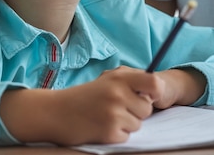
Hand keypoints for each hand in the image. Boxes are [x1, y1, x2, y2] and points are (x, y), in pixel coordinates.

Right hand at [0, 66, 160, 145]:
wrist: (56, 112)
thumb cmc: (83, 97)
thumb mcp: (106, 80)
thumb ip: (129, 82)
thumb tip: (156, 88)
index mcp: (119, 78)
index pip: (154, 82)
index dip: (156, 91)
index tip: (151, 96)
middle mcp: (118, 94)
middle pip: (147, 108)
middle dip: (136, 111)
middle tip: (116, 108)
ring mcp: (114, 113)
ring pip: (137, 124)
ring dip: (125, 124)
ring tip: (105, 116)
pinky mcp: (109, 132)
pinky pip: (126, 136)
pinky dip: (116, 134)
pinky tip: (101, 126)